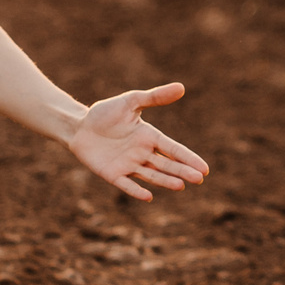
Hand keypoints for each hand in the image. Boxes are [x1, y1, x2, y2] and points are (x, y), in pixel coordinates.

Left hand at [70, 82, 210, 201]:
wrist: (79, 126)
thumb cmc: (105, 113)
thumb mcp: (131, 101)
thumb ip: (155, 97)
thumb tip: (181, 87)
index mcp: (149, 137)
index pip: (173, 149)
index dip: (188, 158)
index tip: (204, 168)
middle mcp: (142, 153)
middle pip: (166, 165)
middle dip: (182, 171)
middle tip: (199, 179)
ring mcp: (128, 166)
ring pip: (151, 175)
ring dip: (165, 181)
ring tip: (181, 186)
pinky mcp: (113, 175)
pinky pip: (126, 184)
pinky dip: (136, 191)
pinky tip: (148, 196)